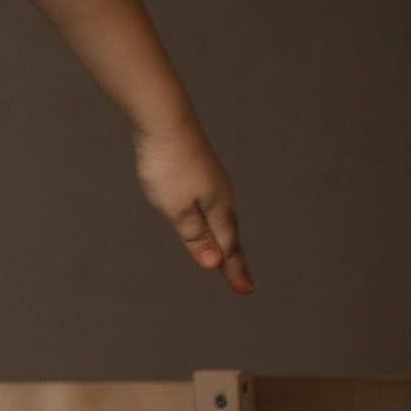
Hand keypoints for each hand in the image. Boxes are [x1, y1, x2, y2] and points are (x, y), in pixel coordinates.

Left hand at [135, 117, 252, 294]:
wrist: (165, 119)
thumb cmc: (168, 165)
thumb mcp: (177, 209)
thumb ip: (195, 236)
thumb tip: (214, 264)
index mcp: (218, 209)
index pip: (227, 249)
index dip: (233, 271)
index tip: (246, 291)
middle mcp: (221, 195)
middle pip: (229, 234)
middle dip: (234, 260)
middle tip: (244, 282)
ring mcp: (213, 180)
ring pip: (222, 217)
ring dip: (227, 240)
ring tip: (229, 256)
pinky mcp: (201, 169)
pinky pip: (213, 202)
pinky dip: (216, 220)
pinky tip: (210, 216)